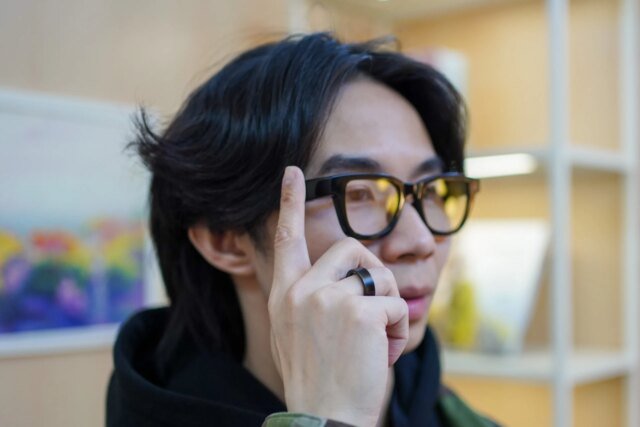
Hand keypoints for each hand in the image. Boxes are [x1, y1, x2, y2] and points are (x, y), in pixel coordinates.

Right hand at [268, 166, 408, 426]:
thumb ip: (308, 298)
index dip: (288, 202)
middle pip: (352, 249)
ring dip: (389, 305)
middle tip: (377, 311)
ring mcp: (328, 298)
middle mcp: (302, 290)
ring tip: (379, 339)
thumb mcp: (296, 333)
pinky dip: (399, 329)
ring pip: (379, 275)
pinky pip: (396, 303)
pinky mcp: (359, 312)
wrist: (325, 418)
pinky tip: (384, 353)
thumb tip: (343, 276)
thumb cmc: (318, 379)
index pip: (286, 238)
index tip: (291, 172)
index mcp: (285, 294)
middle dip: (374, 275)